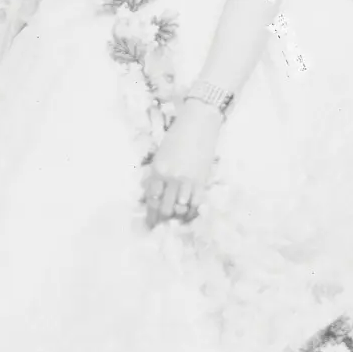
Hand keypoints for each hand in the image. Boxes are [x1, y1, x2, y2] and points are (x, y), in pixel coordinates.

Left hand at [144, 100, 223, 227]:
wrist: (199, 123)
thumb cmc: (177, 136)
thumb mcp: (160, 155)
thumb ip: (156, 175)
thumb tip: (152, 195)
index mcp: (157, 170)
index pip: (151, 200)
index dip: (150, 216)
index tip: (150, 224)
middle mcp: (171, 178)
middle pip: (165, 209)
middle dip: (162, 221)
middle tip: (162, 228)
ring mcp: (188, 180)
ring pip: (180, 209)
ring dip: (178, 219)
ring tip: (176, 224)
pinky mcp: (202, 181)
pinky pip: (196, 204)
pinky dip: (192, 213)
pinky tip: (190, 216)